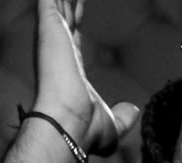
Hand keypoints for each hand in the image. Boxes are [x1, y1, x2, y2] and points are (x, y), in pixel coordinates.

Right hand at [34, 0, 142, 156]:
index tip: (78, 2)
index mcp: (69, 64)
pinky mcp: (48, 24)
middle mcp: (57, 45)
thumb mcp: (112, 125)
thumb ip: (123, 116)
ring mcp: (52, 33)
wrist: (69, 124)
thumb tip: (133, 110)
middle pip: (64, 7)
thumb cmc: (85, 130)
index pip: (72, 30)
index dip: (75, 13)